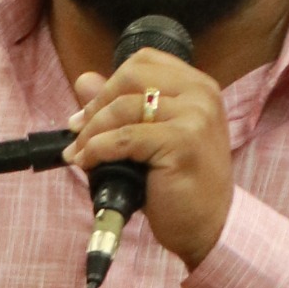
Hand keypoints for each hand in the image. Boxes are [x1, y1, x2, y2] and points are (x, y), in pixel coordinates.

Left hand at [64, 49, 233, 266]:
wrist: (209, 226)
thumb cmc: (181, 184)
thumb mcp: (151, 137)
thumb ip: (121, 105)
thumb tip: (84, 80)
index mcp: (197, 86)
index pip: (143, 61)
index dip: (110, 83)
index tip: (90, 111)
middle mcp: (201, 94)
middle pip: (131, 76)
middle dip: (97, 105)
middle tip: (79, 131)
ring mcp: (195, 116)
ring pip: (124, 107)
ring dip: (92, 131)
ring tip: (80, 153)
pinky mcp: (183, 142)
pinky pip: (125, 137)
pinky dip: (98, 149)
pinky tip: (90, 162)